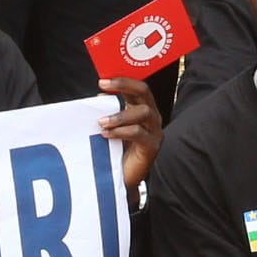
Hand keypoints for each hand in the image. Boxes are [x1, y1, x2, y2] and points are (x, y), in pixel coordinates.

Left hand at [96, 77, 164, 192]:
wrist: (123, 177)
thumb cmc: (117, 149)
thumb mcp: (111, 126)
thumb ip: (108, 111)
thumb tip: (101, 95)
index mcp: (142, 108)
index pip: (137, 87)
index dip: (121, 80)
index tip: (102, 80)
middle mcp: (152, 116)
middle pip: (144, 91)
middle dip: (123, 86)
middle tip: (104, 86)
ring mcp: (154, 130)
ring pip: (143, 112)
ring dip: (120, 114)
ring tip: (102, 122)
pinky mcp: (152, 146)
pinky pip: (139, 133)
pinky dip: (121, 131)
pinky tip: (107, 135)